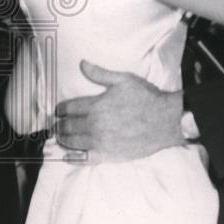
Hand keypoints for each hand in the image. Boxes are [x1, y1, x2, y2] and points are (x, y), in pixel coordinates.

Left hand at [54, 60, 183, 160]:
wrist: (165, 120)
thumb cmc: (147, 99)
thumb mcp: (124, 80)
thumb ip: (100, 74)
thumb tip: (82, 64)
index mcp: (96, 105)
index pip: (69, 108)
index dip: (60, 109)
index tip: (58, 111)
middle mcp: (94, 125)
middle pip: (67, 126)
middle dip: (60, 125)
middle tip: (58, 124)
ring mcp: (100, 142)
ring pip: (72, 142)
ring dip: (63, 139)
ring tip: (61, 137)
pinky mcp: (107, 155)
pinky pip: (84, 159)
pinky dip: (73, 158)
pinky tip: (67, 156)